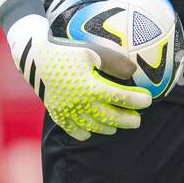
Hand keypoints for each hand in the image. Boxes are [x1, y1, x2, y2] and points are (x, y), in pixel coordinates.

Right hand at [10, 14, 150, 139]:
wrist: (34, 55)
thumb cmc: (67, 49)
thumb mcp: (92, 51)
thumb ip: (114, 62)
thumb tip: (134, 72)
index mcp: (89, 86)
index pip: (119, 97)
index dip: (136, 100)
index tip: (149, 100)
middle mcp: (78, 101)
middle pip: (109, 117)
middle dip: (127, 120)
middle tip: (138, 120)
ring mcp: (67, 110)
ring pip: (93, 126)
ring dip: (108, 127)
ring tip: (117, 125)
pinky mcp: (56, 112)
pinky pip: (72, 130)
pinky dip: (84, 133)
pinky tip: (91, 132)